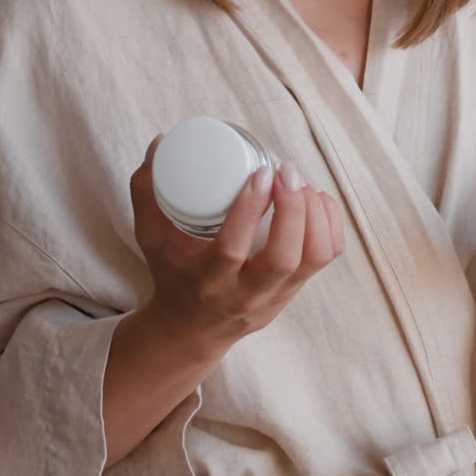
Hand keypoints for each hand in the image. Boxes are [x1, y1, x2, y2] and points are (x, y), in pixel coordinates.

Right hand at [129, 137, 344, 356]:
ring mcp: (276, 296)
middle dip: (293, 208)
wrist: (191, 331)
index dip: (250, 208)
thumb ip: (147, 192)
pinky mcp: (295, 291)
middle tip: (286, 170)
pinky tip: (315, 198)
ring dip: (314, 213)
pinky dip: (328, 222)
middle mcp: (246, 294)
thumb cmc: (172, 275)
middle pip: (283, 257)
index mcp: (207, 282)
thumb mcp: (151, 238)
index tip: (260, 172)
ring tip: (300, 182)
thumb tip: (159, 143)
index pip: (233, 249)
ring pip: (313, 257)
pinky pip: (326, 257)